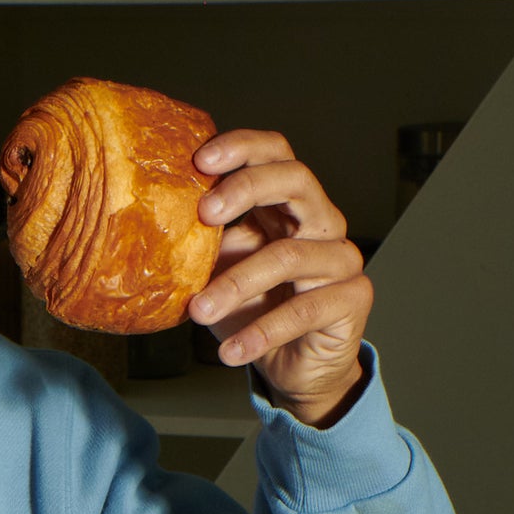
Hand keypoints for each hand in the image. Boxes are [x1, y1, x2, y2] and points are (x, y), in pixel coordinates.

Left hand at [186, 129, 371, 427]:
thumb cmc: (255, 311)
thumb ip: (203, 243)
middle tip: (204, 214)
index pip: (275, 153)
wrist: (293, 366)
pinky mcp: (354, 297)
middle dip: (247, 189)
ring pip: (289, 256)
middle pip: (295, 179)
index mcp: (286, 204)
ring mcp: (341, 257)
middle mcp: (321, 221)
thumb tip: (159, 222)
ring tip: (198, 311)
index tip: (200, 160)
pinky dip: (261, 332)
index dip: (243, 147)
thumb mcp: (220, 271)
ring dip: (236, 284)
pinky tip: (231, 351)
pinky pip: (305, 310)